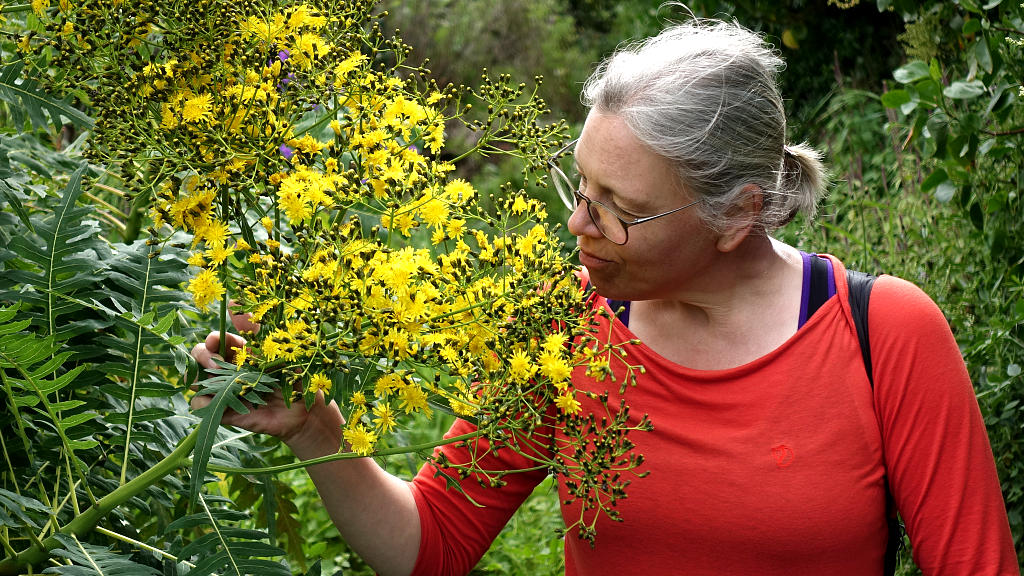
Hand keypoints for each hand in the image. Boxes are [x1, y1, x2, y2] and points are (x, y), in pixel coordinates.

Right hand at [189, 310, 343, 452]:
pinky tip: (215, 399)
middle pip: (201, 355)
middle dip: (203, 355)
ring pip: (195, 378)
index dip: (214, 338)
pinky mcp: (224, 409)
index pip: (218, 340)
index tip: (217, 340)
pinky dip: (202, 401)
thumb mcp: (280, 349)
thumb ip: (258, 328)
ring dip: (197, 376)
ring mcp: (225, 389)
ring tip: (215, 379)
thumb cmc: (296, 375)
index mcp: (242, 352)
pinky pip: (200, 404)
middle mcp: (229, 368)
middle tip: (218, 364)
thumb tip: (235, 302)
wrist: (304, 409)